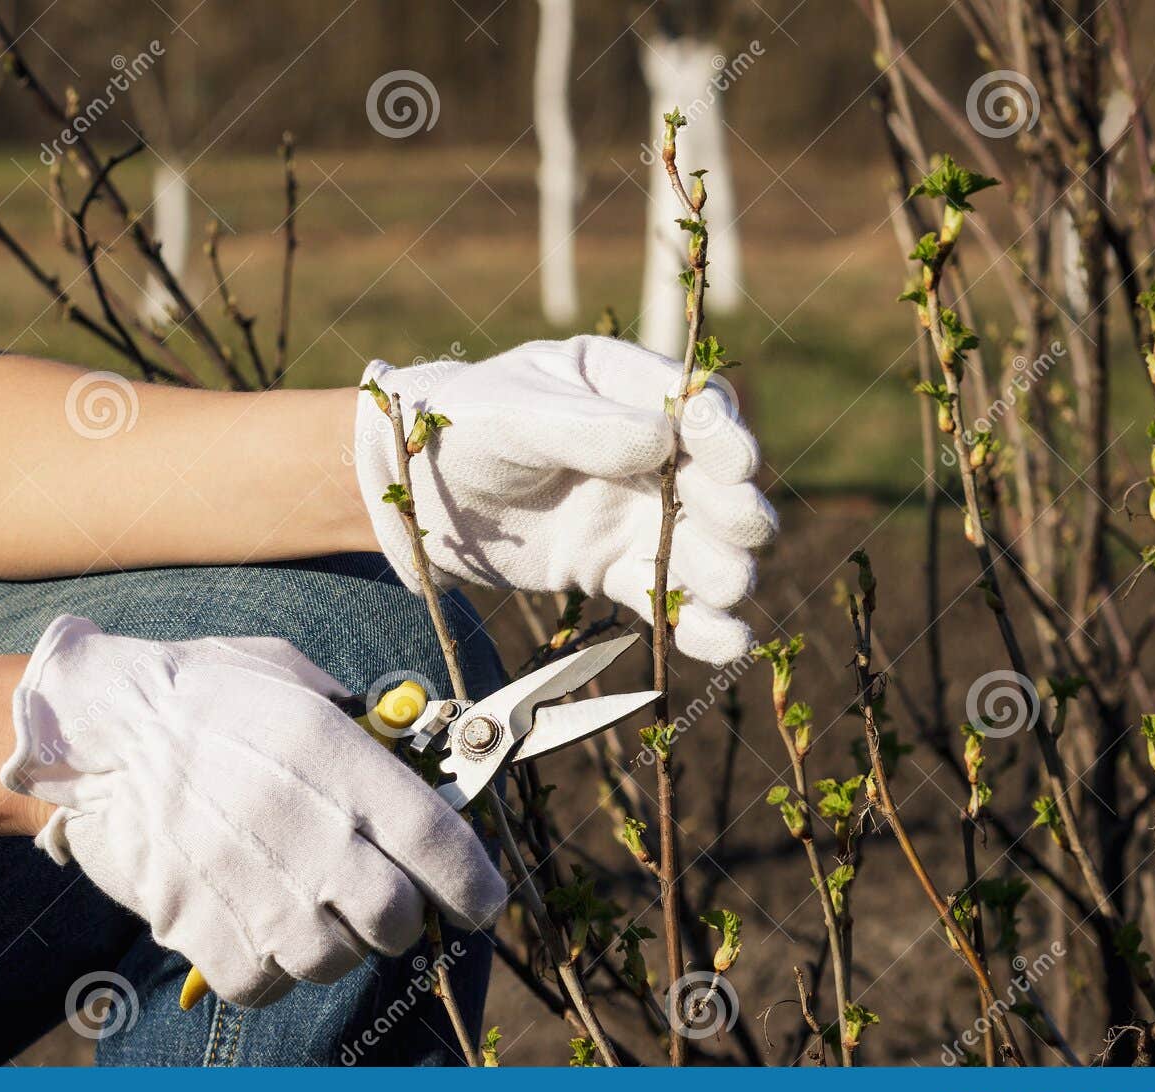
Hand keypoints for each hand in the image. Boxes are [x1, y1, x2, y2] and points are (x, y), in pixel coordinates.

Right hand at [0, 615, 505, 1006]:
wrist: (93, 727)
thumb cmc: (203, 693)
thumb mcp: (296, 678)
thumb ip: (362, 727)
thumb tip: (418, 760)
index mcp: (337, 756)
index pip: (440, 844)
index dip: (476, 885)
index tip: (482, 899)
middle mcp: (304, 826)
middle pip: (397, 920)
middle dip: (402, 917)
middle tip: (380, 896)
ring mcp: (248, 884)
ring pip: (333, 960)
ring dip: (333, 942)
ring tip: (305, 902)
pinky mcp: (195, 927)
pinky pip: (262, 985)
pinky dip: (267, 969)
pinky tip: (255, 926)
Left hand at [354, 336, 777, 664]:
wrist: (410, 495)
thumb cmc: (460, 428)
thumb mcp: (513, 414)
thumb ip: (583, 427)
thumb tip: (662, 443)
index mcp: (625, 386)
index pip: (699, 408)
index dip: (725, 437)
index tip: (737, 465)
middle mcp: (646, 449)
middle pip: (717, 482)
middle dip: (736, 507)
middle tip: (744, 530)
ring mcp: (634, 512)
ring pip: (703, 544)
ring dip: (725, 566)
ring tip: (727, 586)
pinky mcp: (614, 567)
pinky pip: (665, 594)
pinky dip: (698, 623)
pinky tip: (723, 641)